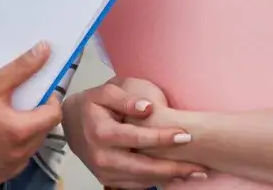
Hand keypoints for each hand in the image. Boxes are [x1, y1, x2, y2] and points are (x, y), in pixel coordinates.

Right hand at [0, 42, 64, 184]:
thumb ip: (23, 68)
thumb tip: (44, 51)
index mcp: (18, 132)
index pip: (54, 116)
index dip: (51, 101)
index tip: (41, 93)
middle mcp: (14, 155)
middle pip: (44, 132)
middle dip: (38, 116)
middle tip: (22, 104)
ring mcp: (5, 169)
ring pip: (31, 148)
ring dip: (28, 133)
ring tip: (9, 119)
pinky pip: (17, 162)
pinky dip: (15, 150)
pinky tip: (0, 136)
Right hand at [63, 77, 206, 188]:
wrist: (72, 124)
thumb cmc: (93, 105)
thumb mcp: (106, 91)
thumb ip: (126, 98)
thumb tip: (148, 107)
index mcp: (101, 133)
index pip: (136, 138)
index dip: (162, 138)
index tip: (185, 135)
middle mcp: (102, 157)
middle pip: (142, 167)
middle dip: (173, 169)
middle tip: (200, 168)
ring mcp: (105, 172)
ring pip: (141, 180)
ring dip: (170, 178)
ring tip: (196, 174)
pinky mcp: (109, 180)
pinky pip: (137, 185)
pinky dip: (158, 182)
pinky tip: (178, 176)